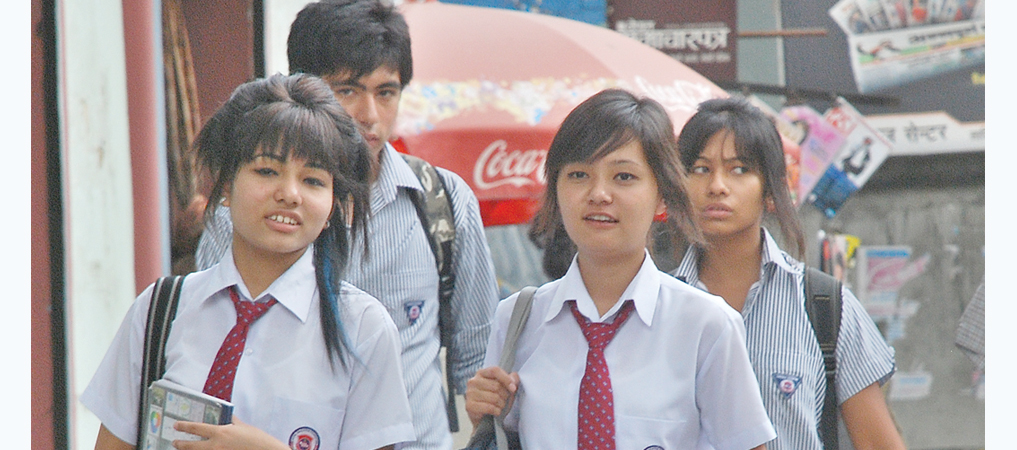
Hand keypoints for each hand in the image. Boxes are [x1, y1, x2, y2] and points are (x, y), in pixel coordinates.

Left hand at [171, 417, 288, 449]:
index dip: (184, 426)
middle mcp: (216, 446)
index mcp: (220, 433)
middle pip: (192, 446)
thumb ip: (232, 422)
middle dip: (181, 444)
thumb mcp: (244, 427)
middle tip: (175, 442)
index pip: (197, 428)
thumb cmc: (257, 440)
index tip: (176, 425)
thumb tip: (226, 418)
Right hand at [465, 366, 519, 426]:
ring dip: (501, 404)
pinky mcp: (469, 405)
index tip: (513, 388)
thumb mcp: (504, 388)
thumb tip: (514, 379)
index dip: (506, 379)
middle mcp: (473, 381)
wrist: (484, 418)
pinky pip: (489, 407)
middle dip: (505, 395)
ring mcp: (470, 393)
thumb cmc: (494, 400)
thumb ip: (512, 380)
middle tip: (504, 400)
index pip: (495, 371)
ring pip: (494, 397)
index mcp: (481, 373)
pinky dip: (496, 411)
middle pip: (496, 386)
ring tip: (500, 406)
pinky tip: (496, 412)